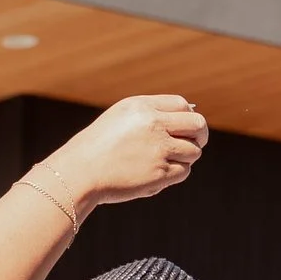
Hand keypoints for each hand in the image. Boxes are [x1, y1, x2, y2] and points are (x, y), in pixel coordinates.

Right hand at [38, 94, 208, 209]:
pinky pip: (184, 171)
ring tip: (164, 161)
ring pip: (194, 151)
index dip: (189, 117)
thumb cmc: (99, 147)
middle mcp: (153, 124)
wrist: (80, 172)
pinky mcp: (160, 172)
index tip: (187, 127)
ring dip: (185, 157)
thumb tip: (189, 116)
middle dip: (200, 136)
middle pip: (198, 125)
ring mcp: (158, 149)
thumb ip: (151, 115)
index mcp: (142, 107)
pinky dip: (176, 173)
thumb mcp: (121, 118)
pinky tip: (158, 173)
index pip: (182, 105)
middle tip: (195, 143)